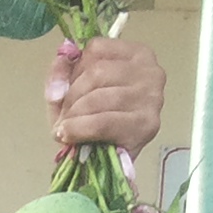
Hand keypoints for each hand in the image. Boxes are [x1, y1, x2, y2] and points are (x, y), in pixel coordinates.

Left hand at [52, 35, 164, 155]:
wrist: (104, 164)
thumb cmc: (91, 122)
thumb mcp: (72, 90)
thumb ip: (62, 72)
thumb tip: (60, 62)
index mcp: (137, 55)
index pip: (96, 48)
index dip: (73, 70)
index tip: (66, 90)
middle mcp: (151, 72)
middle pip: (96, 72)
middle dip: (71, 97)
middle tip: (63, 117)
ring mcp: (152, 98)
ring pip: (98, 96)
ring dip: (73, 116)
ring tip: (65, 128)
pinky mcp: (146, 125)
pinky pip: (103, 122)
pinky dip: (79, 129)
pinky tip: (69, 134)